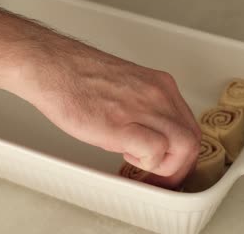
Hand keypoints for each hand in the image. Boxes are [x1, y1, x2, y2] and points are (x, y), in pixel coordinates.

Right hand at [6, 36, 200, 186]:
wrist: (51, 67)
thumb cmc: (78, 77)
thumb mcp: (126, 90)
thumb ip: (144, 112)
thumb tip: (149, 139)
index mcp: (160, 86)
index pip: (189, 126)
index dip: (181, 153)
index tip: (168, 165)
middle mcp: (158, 95)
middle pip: (192, 140)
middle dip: (179, 167)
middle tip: (160, 178)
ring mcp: (142, 108)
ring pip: (183, 147)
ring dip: (165, 167)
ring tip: (139, 164)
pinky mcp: (121, 124)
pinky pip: (155, 151)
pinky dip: (147, 163)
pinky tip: (125, 154)